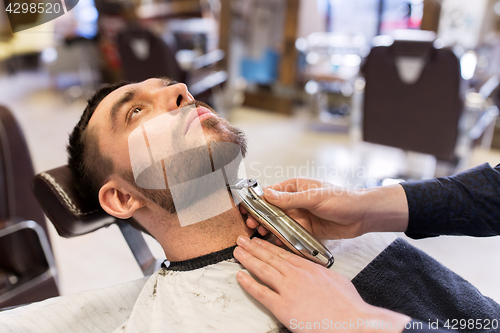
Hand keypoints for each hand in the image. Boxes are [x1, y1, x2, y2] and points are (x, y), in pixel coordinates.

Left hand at [233, 235, 410, 332]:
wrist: (351, 321)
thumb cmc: (348, 305)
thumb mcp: (336, 279)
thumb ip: (321, 273)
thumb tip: (316, 272)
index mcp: (309, 268)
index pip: (284, 253)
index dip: (269, 246)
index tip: (259, 241)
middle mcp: (296, 275)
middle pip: (270, 257)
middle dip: (254, 248)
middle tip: (242, 240)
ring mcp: (288, 289)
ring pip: (263, 270)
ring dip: (248, 259)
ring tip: (238, 252)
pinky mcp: (283, 306)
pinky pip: (261, 292)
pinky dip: (249, 283)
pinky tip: (240, 276)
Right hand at [241, 178, 408, 239]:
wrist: (363, 216)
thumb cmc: (342, 199)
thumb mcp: (315, 197)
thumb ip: (290, 199)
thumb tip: (268, 195)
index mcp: (295, 187)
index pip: (270, 193)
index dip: (257, 201)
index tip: (245, 209)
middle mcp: (295, 202)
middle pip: (272, 210)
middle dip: (260, 217)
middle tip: (251, 226)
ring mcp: (300, 216)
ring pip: (279, 224)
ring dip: (269, 229)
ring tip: (260, 236)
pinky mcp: (306, 230)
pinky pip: (290, 235)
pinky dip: (282, 239)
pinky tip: (274, 244)